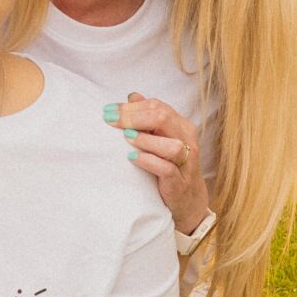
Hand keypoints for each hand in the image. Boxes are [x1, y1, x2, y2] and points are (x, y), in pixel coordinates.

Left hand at [108, 94, 209, 235]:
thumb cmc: (170, 165)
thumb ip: (148, 117)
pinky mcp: (179, 182)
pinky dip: (149, 161)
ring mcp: (186, 162)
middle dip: (133, 117)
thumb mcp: (161, 138)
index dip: (131, 107)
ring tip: (125, 137)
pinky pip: (167, 169)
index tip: (108, 110)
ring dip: (145, 139)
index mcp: (181, 126)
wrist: (188, 200)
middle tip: (110, 120)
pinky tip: (132, 157)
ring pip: (171, 145)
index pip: (157, 107)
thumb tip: (132, 96)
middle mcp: (187, 140)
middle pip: (164, 119)